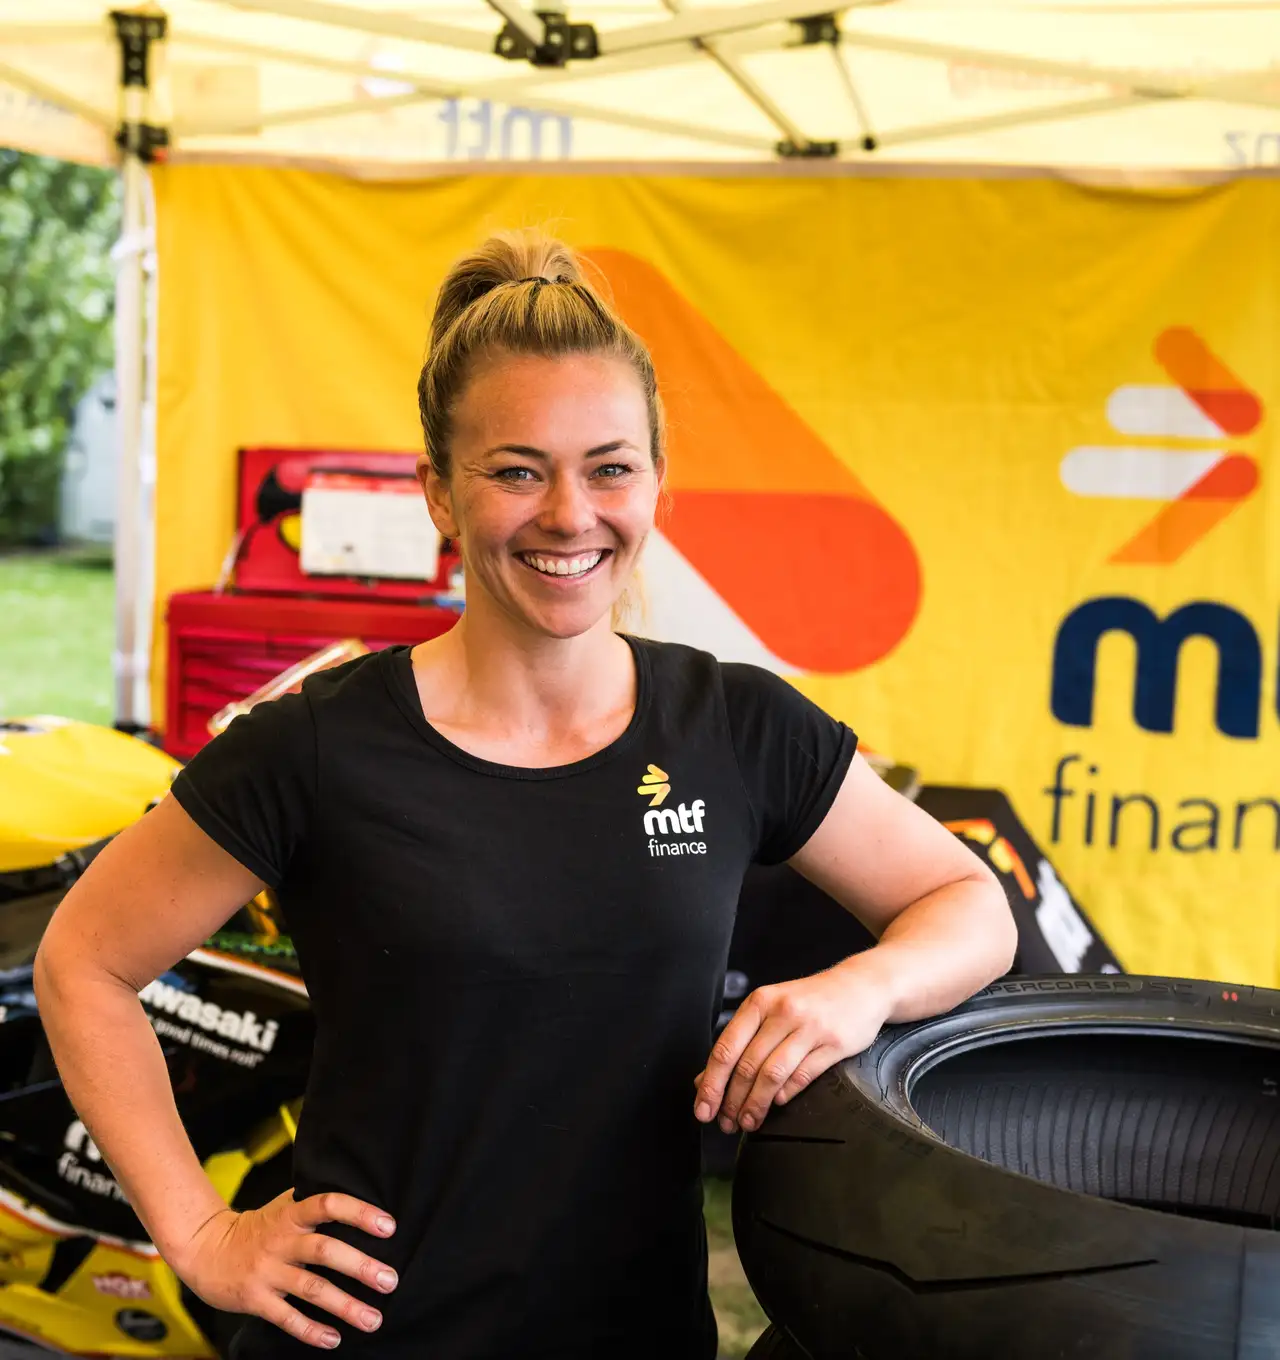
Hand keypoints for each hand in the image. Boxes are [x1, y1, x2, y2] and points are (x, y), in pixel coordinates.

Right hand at [172, 1190, 397, 1348]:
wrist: (205, 1249)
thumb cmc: (258, 1227)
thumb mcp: (284, 1206)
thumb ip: (314, 1204)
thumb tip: (363, 1197)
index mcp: (292, 1214)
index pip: (328, 1205)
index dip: (359, 1213)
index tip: (389, 1227)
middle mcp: (282, 1241)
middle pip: (325, 1251)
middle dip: (360, 1266)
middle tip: (390, 1280)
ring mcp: (268, 1271)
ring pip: (311, 1289)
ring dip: (345, 1306)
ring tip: (373, 1319)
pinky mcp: (255, 1299)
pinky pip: (286, 1318)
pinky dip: (311, 1330)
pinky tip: (334, 1339)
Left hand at [693, 962, 892, 1135]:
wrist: (860, 986)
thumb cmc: (809, 1001)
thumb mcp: (770, 1009)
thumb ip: (740, 1041)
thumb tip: (705, 1079)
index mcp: (760, 1002)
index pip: (726, 1049)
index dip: (711, 1084)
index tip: (703, 1109)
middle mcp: (782, 1012)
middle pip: (747, 1065)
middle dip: (732, 1101)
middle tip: (726, 1123)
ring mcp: (809, 1027)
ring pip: (773, 1074)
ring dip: (757, 1104)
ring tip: (749, 1122)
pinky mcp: (834, 1043)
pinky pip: (803, 1075)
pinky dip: (786, 1094)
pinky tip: (778, 1104)